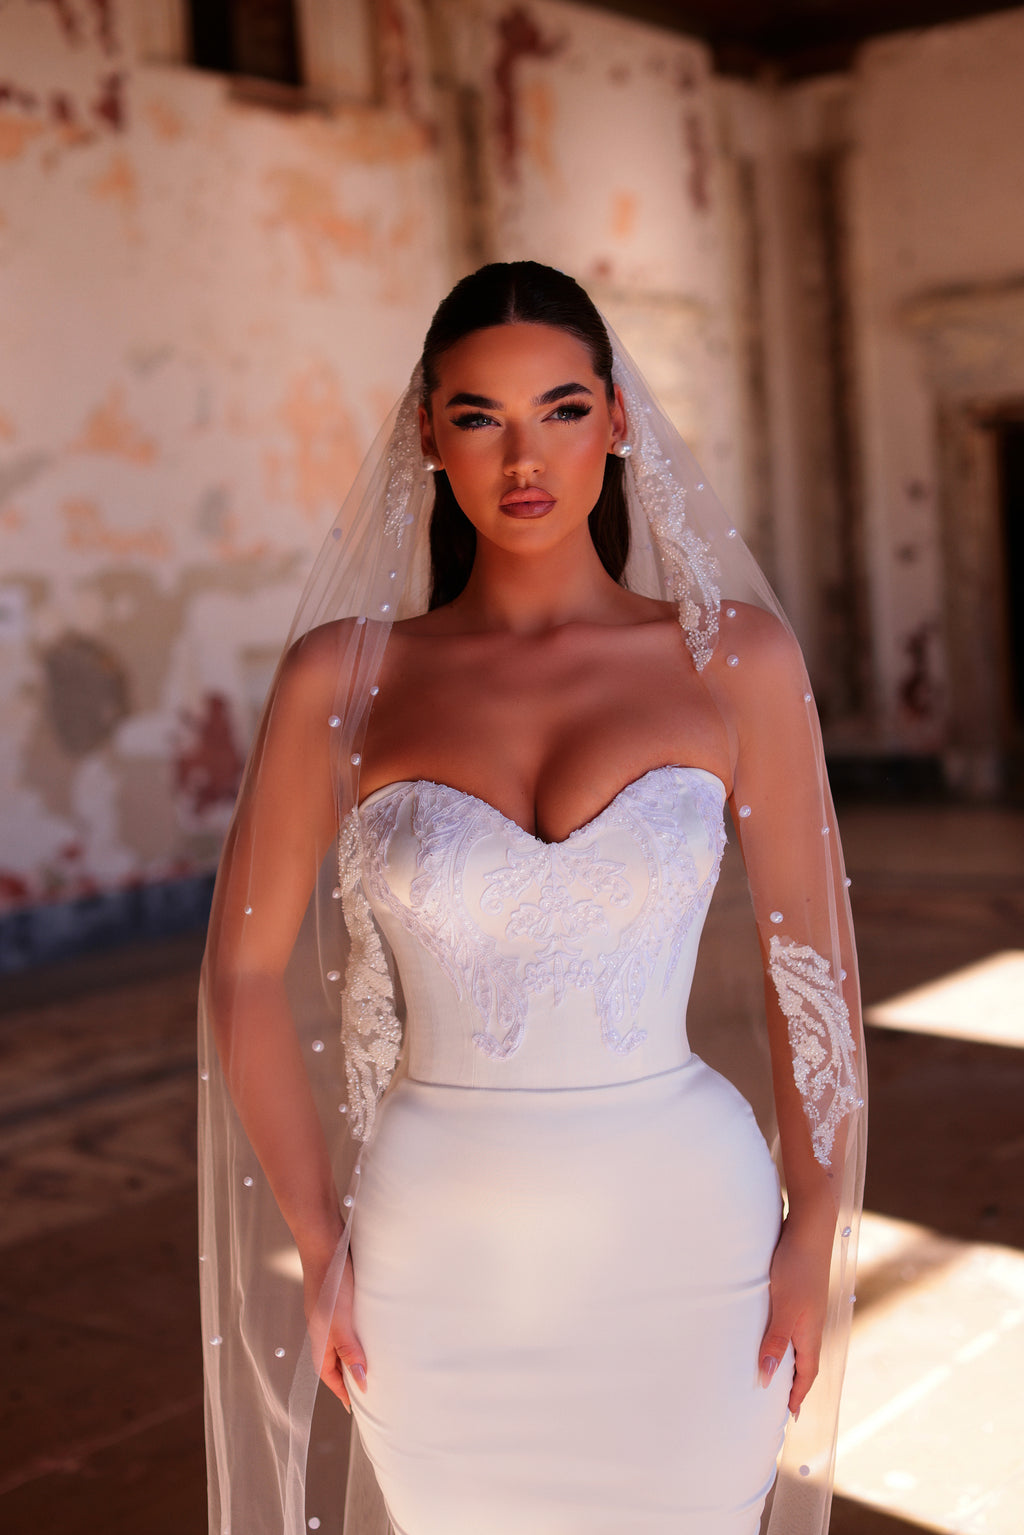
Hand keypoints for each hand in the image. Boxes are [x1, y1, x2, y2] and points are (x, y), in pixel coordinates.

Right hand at [301, 1242, 367, 1412]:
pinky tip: (371, 1325)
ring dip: (354, 1351)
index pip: (328, 1373)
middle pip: (334, 1358)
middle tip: (368, 1386)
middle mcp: (322, 1326)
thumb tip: (361, 1382)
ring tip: (374, 1359)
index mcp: (320, 1337)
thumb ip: (349, 1350)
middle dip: (348, 1374)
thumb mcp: (341, 1321)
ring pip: (341, 1339)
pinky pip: (348, 1321)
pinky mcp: (339, 1294)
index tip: (354, 1405)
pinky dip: (358, 1331)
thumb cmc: (332, 1282)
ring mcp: (330, 1309)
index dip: (340, 1389)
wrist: (325, 1241)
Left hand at [757, 1208, 832, 1415]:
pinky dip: (785, 1336)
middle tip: (782, 1398)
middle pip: (805, 1359)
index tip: (789, 1413)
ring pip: (799, 1340)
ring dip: (789, 1358)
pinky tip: (773, 1329)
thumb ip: (775, 1342)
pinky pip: (793, 1323)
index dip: (798, 1393)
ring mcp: (808, 1306)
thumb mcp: (783, 1309)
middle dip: (794, 1381)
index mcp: (811, 1332)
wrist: (809, 1228)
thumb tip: (765, 1378)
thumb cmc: (796, 1268)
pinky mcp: (800, 1290)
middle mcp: (812, 1322)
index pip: (807, 1372)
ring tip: (775, 1369)